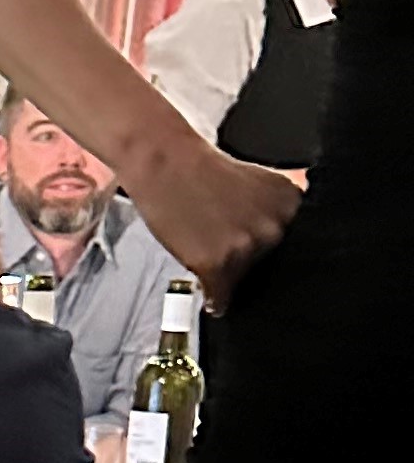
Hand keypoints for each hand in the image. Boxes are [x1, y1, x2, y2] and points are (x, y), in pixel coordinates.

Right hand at [126, 142, 303, 310]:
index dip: (271, 247)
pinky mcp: (217, 264)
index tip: (256, 248)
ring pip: (243, 280)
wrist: (164, 163)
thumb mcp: (258, 181)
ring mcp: (247, 247)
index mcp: (291, 204)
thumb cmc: (202, 170)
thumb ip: (279, 206)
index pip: (294, 245)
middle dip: (249, 260)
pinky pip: (220, 298)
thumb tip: (297, 218)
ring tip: (207, 251)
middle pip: (269, 265)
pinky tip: (209, 291)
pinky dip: (214, 299)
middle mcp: (275, 227)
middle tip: (223, 243)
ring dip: (228, 275)